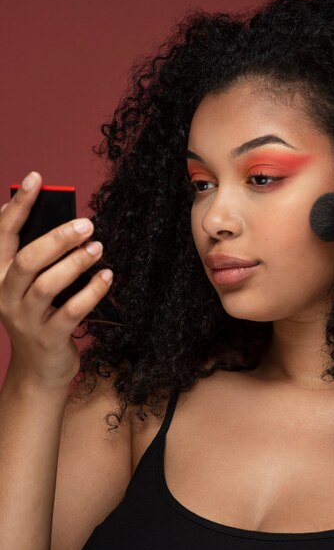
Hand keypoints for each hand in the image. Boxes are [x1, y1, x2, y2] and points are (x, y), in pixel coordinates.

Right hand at [0, 172, 113, 390]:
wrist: (38, 370)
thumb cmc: (40, 315)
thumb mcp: (31, 285)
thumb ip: (41, 256)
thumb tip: (65, 220)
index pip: (3, 233)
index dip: (19, 205)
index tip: (37, 179)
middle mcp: (5, 295)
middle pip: (27, 259)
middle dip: (58, 237)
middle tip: (88, 224)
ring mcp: (25, 318)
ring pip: (47, 284)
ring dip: (76, 262)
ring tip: (98, 247)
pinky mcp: (48, 337)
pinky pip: (71, 311)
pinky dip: (91, 291)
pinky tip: (107, 277)